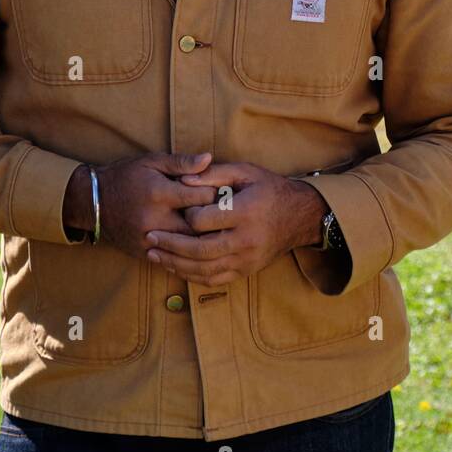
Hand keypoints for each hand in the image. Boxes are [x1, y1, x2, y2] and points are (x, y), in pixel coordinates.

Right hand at [83, 152, 221, 261]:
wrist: (92, 201)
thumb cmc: (126, 176)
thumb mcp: (152, 162)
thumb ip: (182, 162)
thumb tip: (209, 158)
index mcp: (159, 193)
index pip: (201, 197)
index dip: (216, 194)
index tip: (224, 193)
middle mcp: (154, 218)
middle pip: (198, 226)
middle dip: (214, 221)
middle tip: (227, 216)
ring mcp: (148, 238)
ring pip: (188, 246)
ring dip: (203, 239)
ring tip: (216, 231)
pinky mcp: (144, 252)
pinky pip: (173, 257)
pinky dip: (187, 252)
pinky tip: (198, 246)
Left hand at [143, 162, 318, 285]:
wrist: (301, 216)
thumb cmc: (269, 189)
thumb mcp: (245, 172)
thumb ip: (213, 174)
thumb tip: (182, 180)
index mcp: (245, 212)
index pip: (204, 220)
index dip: (186, 214)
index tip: (179, 208)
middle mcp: (247, 239)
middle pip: (200, 249)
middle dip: (170, 245)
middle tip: (149, 237)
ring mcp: (247, 259)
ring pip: (204, 269)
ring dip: (176, 264)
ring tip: (155, 255)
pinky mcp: (247, 270)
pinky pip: (215, 279)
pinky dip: (192, 276)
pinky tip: (176, 267)